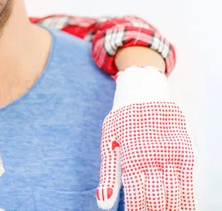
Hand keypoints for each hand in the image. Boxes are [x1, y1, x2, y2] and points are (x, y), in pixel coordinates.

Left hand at [96, 67, 194, 209]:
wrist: (145, 92)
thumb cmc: (123, 120)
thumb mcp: (109, 142)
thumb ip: (107, 176)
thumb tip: (103, 205)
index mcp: (129, 158)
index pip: (135, 197)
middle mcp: (152, 159)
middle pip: (156, 198)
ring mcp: (170, 156)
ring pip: (174, 193)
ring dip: (170, 208)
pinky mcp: (185, 152)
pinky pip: (188, 183)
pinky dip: (187, 200)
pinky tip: (185, 210)